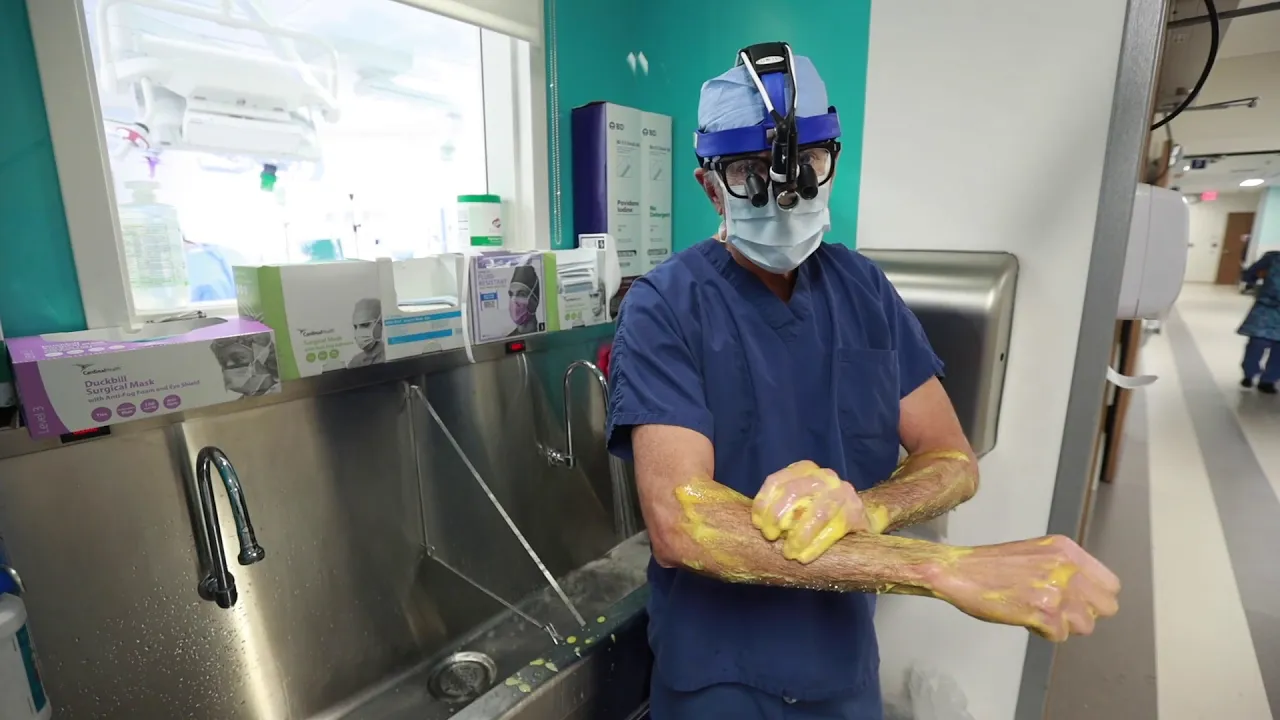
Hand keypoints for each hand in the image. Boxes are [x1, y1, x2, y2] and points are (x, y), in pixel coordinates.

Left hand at [752, 460, 872, 563]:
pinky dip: (814, 547)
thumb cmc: (819, 510)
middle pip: (792, 494)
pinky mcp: (855, 513)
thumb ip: (781, 505)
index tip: (757, 524)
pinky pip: (832, 531)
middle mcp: (824, 476)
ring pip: (815, 514)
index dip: (762, 504)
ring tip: (788, 553)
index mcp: (805, 469)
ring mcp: (842, 492)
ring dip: (797, 537)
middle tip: (770, 538)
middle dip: (776, 518)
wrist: (863, 514)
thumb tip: (758, 524)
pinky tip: (804, 557)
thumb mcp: (799, 499)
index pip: (775, 481)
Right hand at [927, 535, 1119, 640]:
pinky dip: (1043, 632)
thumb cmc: (991, 565)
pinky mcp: (1043, 611)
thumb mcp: (1037, 553)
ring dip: (1063, 625)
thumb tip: (1087, 594)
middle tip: (1058, 610)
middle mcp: (1067, 568)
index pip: (1111, 584)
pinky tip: (1025, 617)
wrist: (959, 571)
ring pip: (1085, 625)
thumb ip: (1064, 568)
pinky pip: (1059, 635)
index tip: (1077, 601)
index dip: (1094, 598)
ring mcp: (1057, 590)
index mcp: (1067, 550)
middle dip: (1084, 613)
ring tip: (1038, 613)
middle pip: (1106, 607)